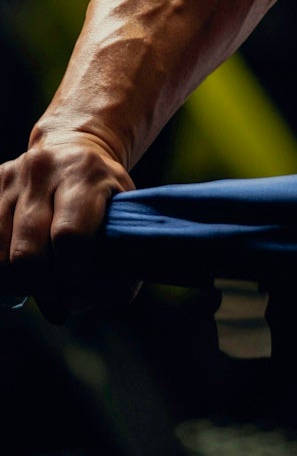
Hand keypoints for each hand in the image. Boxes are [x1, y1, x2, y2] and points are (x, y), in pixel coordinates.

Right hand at [0, 131, 135, 320]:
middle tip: (54, 294)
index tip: (78, 286)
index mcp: (86, 173)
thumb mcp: (125, 225)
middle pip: (27, 251)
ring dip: (18, 280)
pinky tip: (19, 267)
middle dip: (40, 285)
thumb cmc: (104, 200)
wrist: (75, 149)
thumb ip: (116, 277)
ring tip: (38, 279)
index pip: (69, 237)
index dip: (72, 275)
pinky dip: (2, 267)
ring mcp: (12, 175)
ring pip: (0, 254)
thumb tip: (68, 307)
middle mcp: (45, 168)